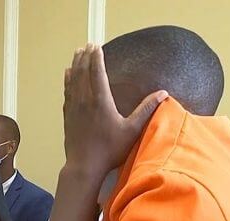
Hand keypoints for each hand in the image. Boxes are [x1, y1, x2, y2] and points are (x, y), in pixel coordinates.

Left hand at [62, 44, 167, 180]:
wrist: (84, 167)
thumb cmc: (109, 151)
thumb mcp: (132, 131)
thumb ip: (146, 110)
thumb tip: (163, 94)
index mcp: (101, 102)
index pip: (98, 73)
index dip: (97, 58)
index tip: (97, 46)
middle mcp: (85, 101)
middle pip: (83, 72)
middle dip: (85, 57)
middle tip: (88, 44)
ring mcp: (74, 108)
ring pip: (73, 80)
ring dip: (76, 64)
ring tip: (77, 52)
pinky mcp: (67, 116)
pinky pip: (67, 92)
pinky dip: (68, 80)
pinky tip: (67, 74)